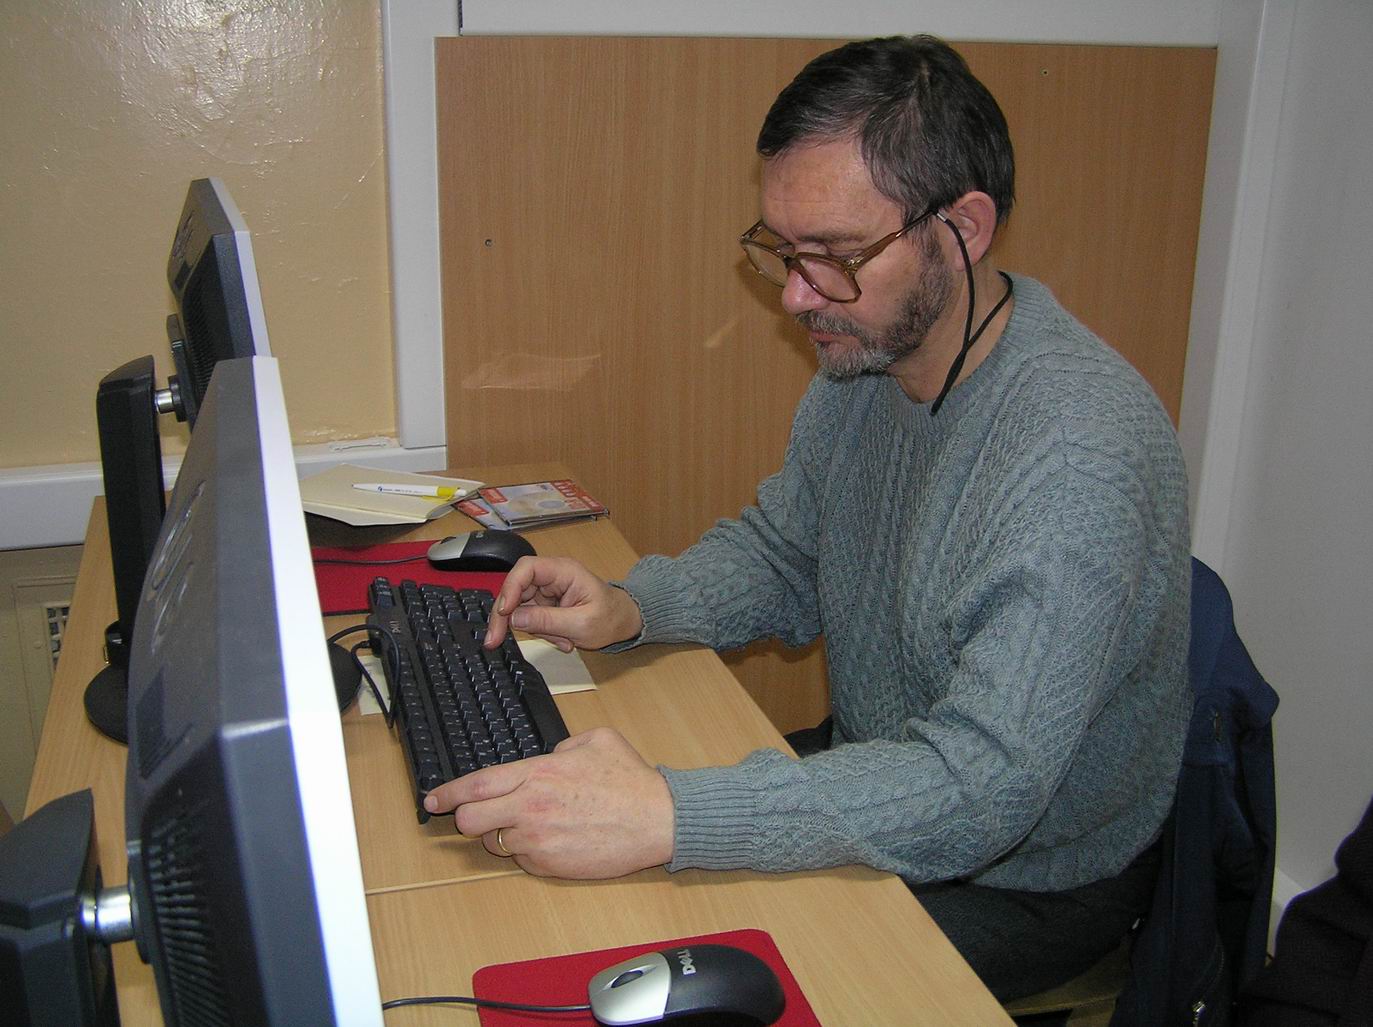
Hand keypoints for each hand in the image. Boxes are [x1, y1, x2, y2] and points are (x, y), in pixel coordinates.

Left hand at [423, 728, 674, 877]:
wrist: (657, 820)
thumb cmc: (631, 781)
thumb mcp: (597, 740)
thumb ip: (562, 745)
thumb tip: (549, 756)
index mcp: (537, 773)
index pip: (476, 785)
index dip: (448, 793)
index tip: (433, 798)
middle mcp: (530, 808)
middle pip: (471, 821)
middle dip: (468, 819)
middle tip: (480, 816)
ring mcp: (538, 840)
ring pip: (497, 843)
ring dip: (506, 835)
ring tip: (537, 824)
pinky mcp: (550, 865)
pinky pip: (524, 860)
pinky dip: (531, 851)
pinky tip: (556, 839)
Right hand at [483, 556, 642, 651]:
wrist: (624, 621)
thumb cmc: (611, 617)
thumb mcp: (581, 624)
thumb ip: (547, 621)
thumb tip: (514, 619)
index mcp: (564, 571)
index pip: (526, 569)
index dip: (510, 587)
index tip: (504, 611)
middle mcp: (552, 576)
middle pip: (515, 588)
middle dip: (505, 615)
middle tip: (495, 640)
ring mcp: (547, 590)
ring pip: (520, 607)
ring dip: (534, 629)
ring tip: (562, 640)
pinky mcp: (546, 604)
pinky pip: (531, 618)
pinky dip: (542, 632)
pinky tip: (563, 639)